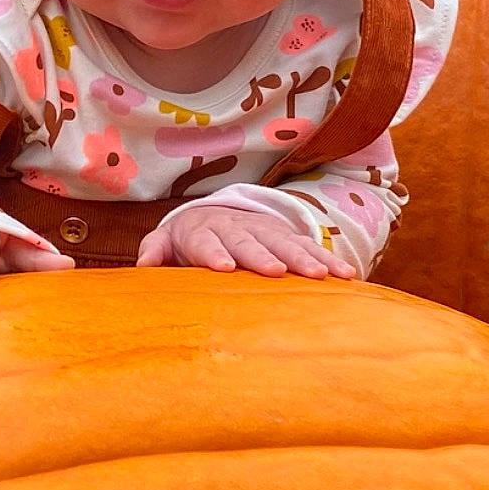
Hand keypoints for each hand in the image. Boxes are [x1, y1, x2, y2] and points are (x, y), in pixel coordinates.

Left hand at [137, 206, 355, 278]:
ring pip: (284, 242)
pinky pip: (310, 247)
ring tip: (319, 276)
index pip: (206, 242)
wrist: (217, 213)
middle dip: (262, 255)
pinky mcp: (287, 237)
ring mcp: (264, 230)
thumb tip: (142, 264)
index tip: (223, 268)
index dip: (214, 253)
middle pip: (249, 241)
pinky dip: (328, 260)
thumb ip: (154, 251)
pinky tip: (346, 276)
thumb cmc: (187, 239)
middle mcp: (236, 227)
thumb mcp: (166, 241)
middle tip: (275, 271)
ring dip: (302, 258)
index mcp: (203, 231)